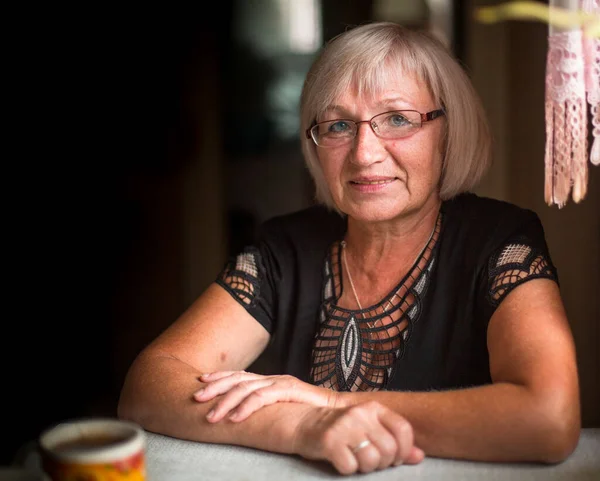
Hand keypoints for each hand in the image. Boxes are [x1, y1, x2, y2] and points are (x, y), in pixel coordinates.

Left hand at [193, 371, 338, 421]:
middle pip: (237, 379)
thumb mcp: (283, 407)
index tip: (200, 382)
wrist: (338, 409)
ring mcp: (280, 382)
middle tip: (196, 398)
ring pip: (245, 388)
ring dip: (225, 402)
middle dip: (215, 388)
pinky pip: (262, 397)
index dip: (219, 377)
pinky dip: (245, 407)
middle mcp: (272, 378)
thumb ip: (267, 407)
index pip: (239, 375)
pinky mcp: (289, 390)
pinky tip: (234, 418)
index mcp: (269, 380)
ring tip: (211, 415)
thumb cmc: (310, 412)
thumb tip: (244, 414)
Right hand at [294, 401, 423, 474]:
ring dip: (366, 468)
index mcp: (374, 408)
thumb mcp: (370, 428)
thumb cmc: (344, 429)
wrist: (306, 424)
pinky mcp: (329, 441)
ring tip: (357, 460)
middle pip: (389, 449)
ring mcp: (344, 426)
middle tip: (372, 461)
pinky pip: (350, 467)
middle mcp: (360, 414)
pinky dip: (347, 469)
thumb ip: (395, 440)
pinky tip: (342, 459)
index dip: (404, 449)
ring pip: (372, 460)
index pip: (403, 429)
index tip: (394, 457)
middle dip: (383, 463)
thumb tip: (420, 456)